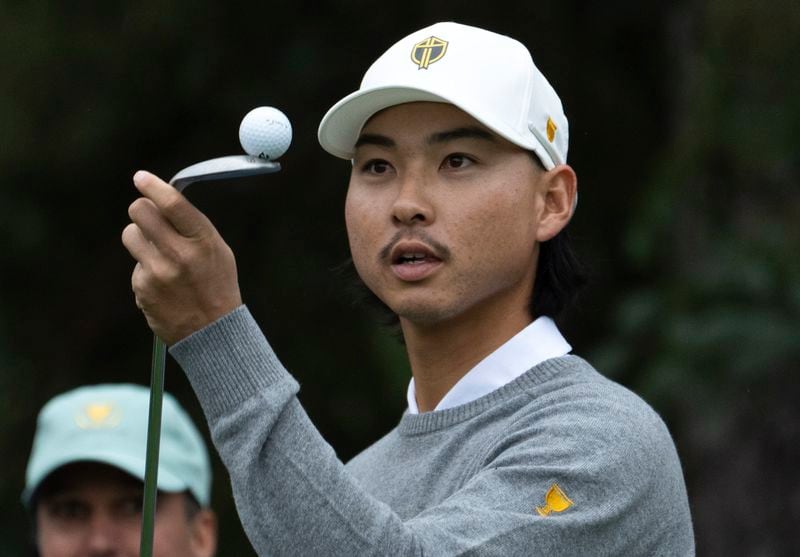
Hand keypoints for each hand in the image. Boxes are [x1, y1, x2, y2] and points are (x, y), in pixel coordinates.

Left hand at [122, 170, 241, 344]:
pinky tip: (164, 284)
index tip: (141, 177)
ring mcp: (157, 272)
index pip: (172, 203)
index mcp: (202, 241)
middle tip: (149, 217)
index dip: (152, 186)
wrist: (213, 331)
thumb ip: (192, 225)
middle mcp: (179, 254)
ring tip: (159, 253)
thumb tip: (161, 200)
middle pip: (140, 211)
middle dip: (142, 210)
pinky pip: (135, 265)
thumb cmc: (217, 284)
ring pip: (130, 234)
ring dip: (140, 238)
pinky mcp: (142, 288)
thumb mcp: (217, 250)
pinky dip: (146, 269)